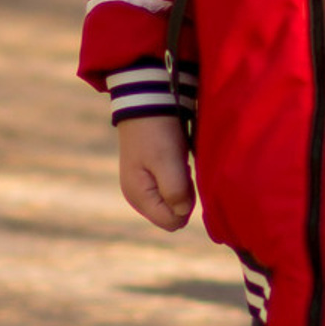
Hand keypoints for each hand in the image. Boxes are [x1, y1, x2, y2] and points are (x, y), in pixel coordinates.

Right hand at [118, 117, 194, 231]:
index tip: (183, 176)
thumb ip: (176, 192)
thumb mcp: (168, 162)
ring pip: (175, 201)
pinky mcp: (150, 178)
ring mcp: (143, 188)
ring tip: (176, 160)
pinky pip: (172, 189)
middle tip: (181, 167)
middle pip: (174, 214)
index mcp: (139, 197)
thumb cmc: (157, 132)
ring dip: (182, 184)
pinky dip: (179, 177)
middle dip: (184, 194)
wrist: (147, 103)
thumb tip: (182, 214)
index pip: (172, 222)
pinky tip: (175, 159)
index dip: (186, 204)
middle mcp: (138, 197)